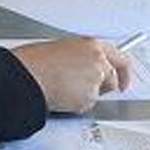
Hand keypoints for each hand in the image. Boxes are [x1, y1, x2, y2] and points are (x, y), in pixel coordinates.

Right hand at [10, 37, 131, 112]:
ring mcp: (95, 80)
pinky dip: (77, 104)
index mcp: (92, 45)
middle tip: (86, 89)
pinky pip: (87, 104)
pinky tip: (62, 95)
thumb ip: (81, 55)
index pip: (120, 57)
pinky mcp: (89, 97)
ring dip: (86, 94)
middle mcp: (98, 61)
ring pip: (98, 93)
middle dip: (102, 86)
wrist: (26, 75)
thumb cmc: (36, 60)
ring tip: (63, 87)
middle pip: (112, 78)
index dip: (124, 71)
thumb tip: (85, 66)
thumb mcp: (62, 48)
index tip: (123, 79)